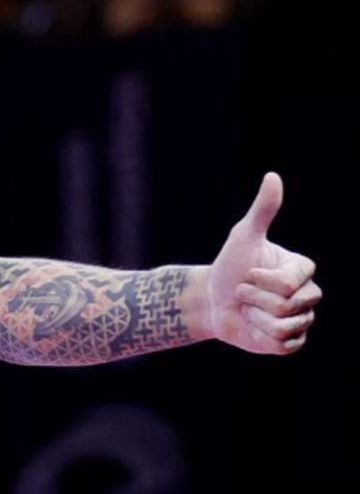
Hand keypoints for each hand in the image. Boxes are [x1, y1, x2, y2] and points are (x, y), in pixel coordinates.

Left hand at [204, 173, 321, 353]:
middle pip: (287, 305)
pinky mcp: (292, 343)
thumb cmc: (228, 266)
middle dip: (254, 297)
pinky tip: (253, 325)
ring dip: (254, 315)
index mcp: (302, 270)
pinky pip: (281, 343)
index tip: (249, 272)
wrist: (211, 300)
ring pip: (283, 325)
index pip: (289, 283)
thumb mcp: (244, 236)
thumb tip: (273, 176)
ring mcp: (302, 320)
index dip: (260, 279)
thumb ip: (262, 210)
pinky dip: (259, 334)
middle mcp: (308, 295)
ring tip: (249, 307)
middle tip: (245, 291)